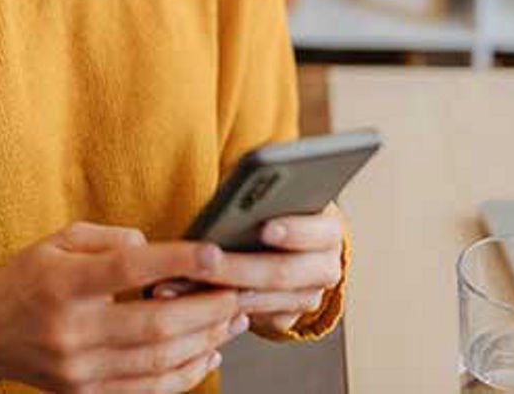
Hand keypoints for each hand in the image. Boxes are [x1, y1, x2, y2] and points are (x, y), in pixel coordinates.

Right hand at [0, 222, 248, 393]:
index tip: (216, 253)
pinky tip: (209, 353)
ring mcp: (78, 370)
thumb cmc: (30, 277)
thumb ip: (112, 240)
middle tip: (239, 291)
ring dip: (206, 341)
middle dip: (207, 309)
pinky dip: (185, 374)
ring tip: (235, 319)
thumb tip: (159, 249)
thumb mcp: (61, 241)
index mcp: (62, 284)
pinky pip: (147, 390)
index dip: (177, 261)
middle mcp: (71, 332)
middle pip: (153, 326)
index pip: (129, 271)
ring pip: (157, 362)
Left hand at [195, 203, 344, 334]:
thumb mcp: (282, 199)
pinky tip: (189, 299)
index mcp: (330, 231)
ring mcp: (308, 297)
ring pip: (263, 301)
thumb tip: (239, 194)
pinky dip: (219, 310)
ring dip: (219, 293)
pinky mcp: (285, 319)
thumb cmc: (278, 211)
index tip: (265, 227)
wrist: (289, 244)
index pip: (318, 232)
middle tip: (208, 259)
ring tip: (183, 281)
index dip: (293, 231)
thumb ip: (267, 198)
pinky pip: (251, 319)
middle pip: (283, 272)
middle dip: (240, 267)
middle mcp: (326, 267)